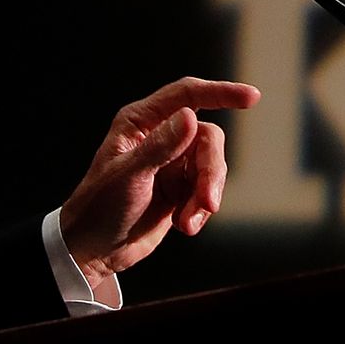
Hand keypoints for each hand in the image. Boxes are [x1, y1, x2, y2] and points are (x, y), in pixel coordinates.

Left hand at [58, 76, 260, 291]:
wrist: (93, 251)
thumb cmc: (98, 208)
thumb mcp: (128, 176)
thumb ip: (160, 147)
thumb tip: (192, 116)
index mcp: (141, 122)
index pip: (187, 95)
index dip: (221, 92)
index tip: (251, 98)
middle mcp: (160, 136)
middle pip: (208, 138)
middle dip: (212, 172)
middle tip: (208, 204)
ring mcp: (172, 162)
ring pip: (212, 166)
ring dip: (206, 196)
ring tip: (188, 223)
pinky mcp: (181, 188)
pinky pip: (207, 190)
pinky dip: (200, 210)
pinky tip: (184, 226)